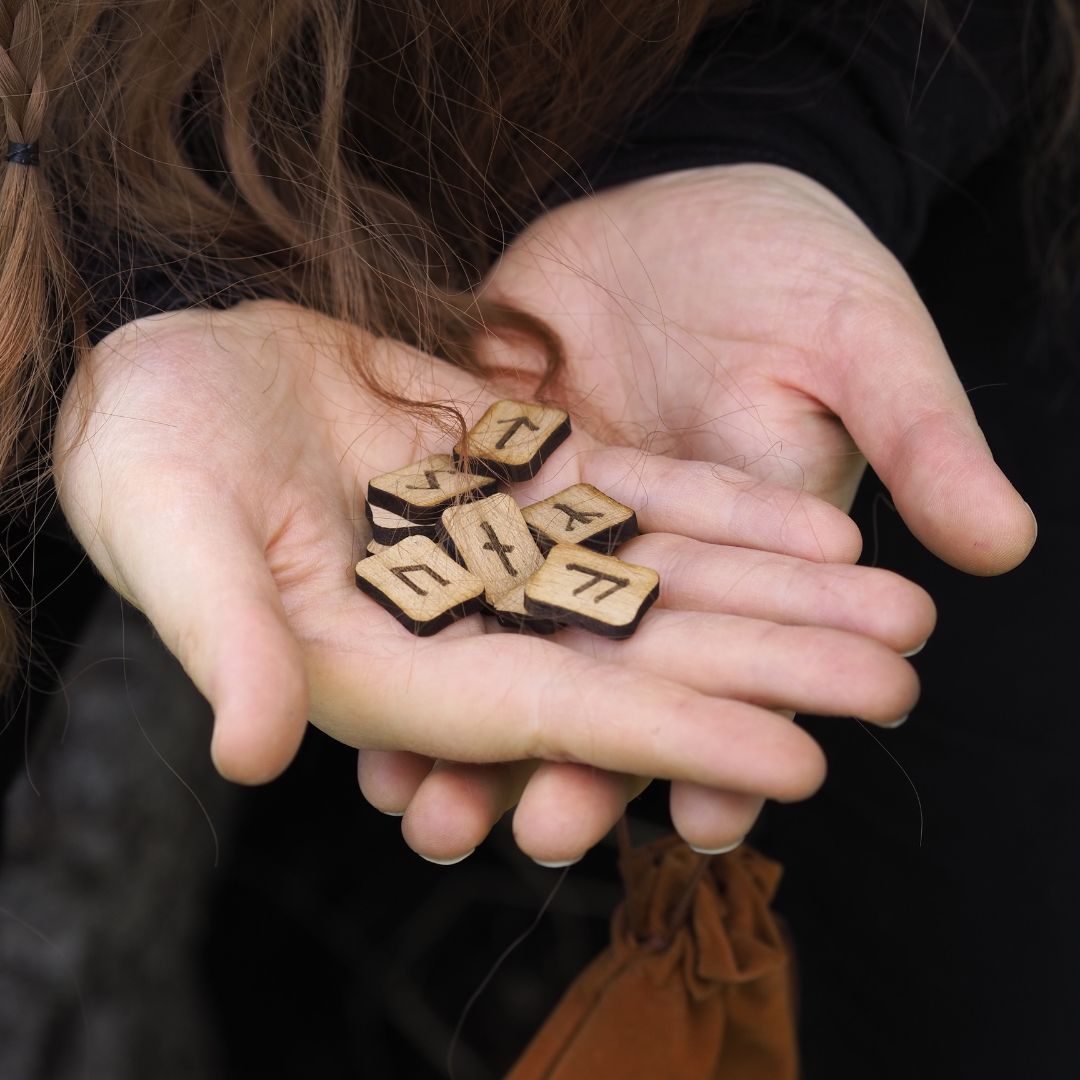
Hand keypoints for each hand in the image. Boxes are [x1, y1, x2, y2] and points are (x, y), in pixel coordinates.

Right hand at [53, 301, 929, 862]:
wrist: (166, 374)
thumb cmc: (145, 461)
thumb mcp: (174, 537)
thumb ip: (228, 638)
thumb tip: (250, 752)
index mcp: (395, 664)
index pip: (559, 713)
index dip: (676, 734)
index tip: (799, 756)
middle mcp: (468, 623)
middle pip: (643, 652)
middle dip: (771, 666)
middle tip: (900, 676)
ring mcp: (505, 549)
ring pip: (662, 575)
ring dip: (776, 588)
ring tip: (891, 601)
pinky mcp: (516, 476)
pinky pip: (635, 498)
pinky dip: (718, 510)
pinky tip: (807, 521)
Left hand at [372, 163, 1031, 857]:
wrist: (689, 195)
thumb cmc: (797, 262)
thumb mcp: (864, 339)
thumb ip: (920, 438)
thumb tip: (1004, 545)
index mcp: (739, 555)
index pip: (736, 675)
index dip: (725, 752)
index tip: (703, 824)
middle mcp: (642, 563)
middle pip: (609, 683)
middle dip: (576, 767)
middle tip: (536, 836)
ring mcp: (558, 527)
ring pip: (513, 645)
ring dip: (472, 726)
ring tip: (427, 803)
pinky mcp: (488, 478)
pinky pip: (445, 561)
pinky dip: (415, 616)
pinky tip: (365, 681)